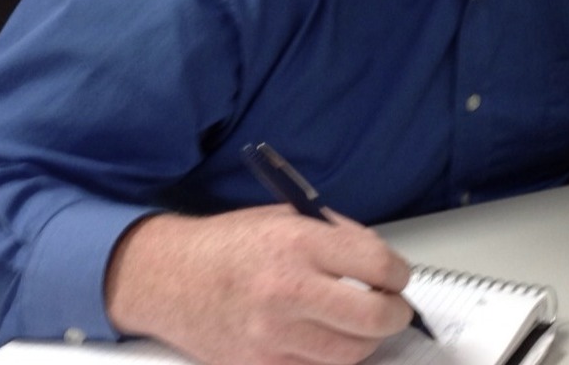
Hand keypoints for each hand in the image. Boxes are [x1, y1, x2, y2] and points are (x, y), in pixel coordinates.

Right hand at [105, 205, 413, 364]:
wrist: (170, 277)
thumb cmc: (230, 245)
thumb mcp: (287, 218)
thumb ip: (338, 237)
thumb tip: (383, 264)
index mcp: (297, 243)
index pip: (377, 265)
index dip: (398, 272)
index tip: (397, 275)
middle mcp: (286, 291)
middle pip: (373, 318)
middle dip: (395, 313)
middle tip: (392, 306)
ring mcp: (272, 335)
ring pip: (351, 353)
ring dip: (365, 339)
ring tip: (357, 321)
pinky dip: (330, 356)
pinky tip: (324, 337)